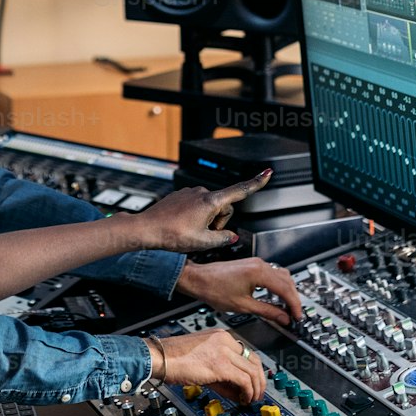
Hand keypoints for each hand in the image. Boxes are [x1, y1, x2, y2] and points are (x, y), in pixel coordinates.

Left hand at [134, 173, 271, 255]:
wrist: (147, 229)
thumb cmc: (171, 235)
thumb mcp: (203, 242)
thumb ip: (222, 238)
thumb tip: (231, 235)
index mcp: (210, 201)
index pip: (239, 191)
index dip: (256, 182)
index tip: (268, 172)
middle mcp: (201, 192)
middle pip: (223, 207)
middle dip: (219, 222)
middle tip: (203, 235)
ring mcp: (190, 193)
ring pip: (209, 208)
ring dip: (206, 220)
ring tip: (189, 232)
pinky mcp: (181, 196)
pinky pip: (196, 206)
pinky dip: (194, 217)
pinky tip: (182, 226)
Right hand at [148, 327, 265, 403]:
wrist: (160, 357)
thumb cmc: (174, 358)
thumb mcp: (203, 361)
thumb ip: (222, 373)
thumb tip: (237, 390)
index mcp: (220, 336)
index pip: (247, 353)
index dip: (254, 371)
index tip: (254, 383)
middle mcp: (225, 340)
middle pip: (254, 360)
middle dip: (260, 380)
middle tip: (258, 393)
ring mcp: (224, 351)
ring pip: (253, 371)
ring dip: (256, 388)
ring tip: (252, 399)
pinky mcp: (221, 365)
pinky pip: (244, 380)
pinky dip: (248, 391)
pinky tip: (244, 399)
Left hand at [177, 257, 302, 325]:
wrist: (198, 279)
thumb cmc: (214, 290)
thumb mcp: (243, 306)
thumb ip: (267, 312)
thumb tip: (284, 318)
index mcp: (259, 273)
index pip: (286, 289)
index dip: (294, 304)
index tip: (297, 316)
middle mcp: (260, 265)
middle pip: (287, 281)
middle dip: (293, 299)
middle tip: (295, 315)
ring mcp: (257, 263)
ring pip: (282, 276)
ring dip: (287, 291)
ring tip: (287, 308)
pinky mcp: (252, 265)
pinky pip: (273, 274)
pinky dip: (279, 286)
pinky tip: (277, 297)